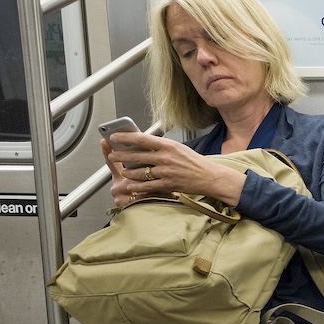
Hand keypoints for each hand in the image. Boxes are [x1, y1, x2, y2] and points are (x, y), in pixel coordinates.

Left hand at [104, 132, 243, 206]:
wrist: (210, 177)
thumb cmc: (195, 162)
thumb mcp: (178, 148)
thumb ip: (161, 147)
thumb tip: (143, 144)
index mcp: (167, 145)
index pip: (141, 139)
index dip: (124, 138)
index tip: (114, 137)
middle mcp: (165, 158)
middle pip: (136, 156)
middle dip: (121, 156)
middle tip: (113, 155)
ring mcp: (166, 172)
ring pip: (139, 172)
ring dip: (128, 172)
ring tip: (123, 171)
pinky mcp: (168, 184)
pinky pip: (147, 186)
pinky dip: (137, 186)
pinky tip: (131, 185)